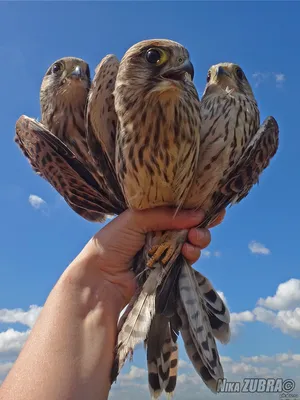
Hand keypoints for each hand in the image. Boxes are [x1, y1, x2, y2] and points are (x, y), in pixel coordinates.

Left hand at [68, 207, 224, 311]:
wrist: (101, 278)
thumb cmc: (112, 243)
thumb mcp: (135, 219)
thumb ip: (166, 215)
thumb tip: (198, 214)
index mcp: (149, 216)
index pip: (176, 209)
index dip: (194, 207)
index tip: (214, 206)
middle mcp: (158, 232)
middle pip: (188, 225)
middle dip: (199, 225)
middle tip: (200, 227)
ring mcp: (164, 251)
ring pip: (190, 242)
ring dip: (198, 239)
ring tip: (195, 240)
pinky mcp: (168, 269)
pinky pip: (186, 259)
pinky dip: (192, 254)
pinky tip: (189, 252)